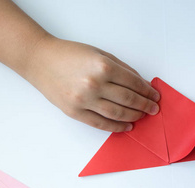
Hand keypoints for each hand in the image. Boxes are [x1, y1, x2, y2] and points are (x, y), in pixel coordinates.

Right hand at [25, 36, 159, 131]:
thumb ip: (122, 69)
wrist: (40, 60)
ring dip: (134, 117)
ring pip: (117, 114)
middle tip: (154, 109)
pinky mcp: (75, 112)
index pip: (133, 83)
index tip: (155, 96)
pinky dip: (116, 127)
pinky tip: (126, 126)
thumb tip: (141, 84)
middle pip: (128, 100)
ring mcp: (84, 100)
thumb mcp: (100, 54)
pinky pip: (100, 123)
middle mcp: (95, 84)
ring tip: (142, 117)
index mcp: (103, 67)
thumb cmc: (70, 54)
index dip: (147, 92)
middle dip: (145, 106)